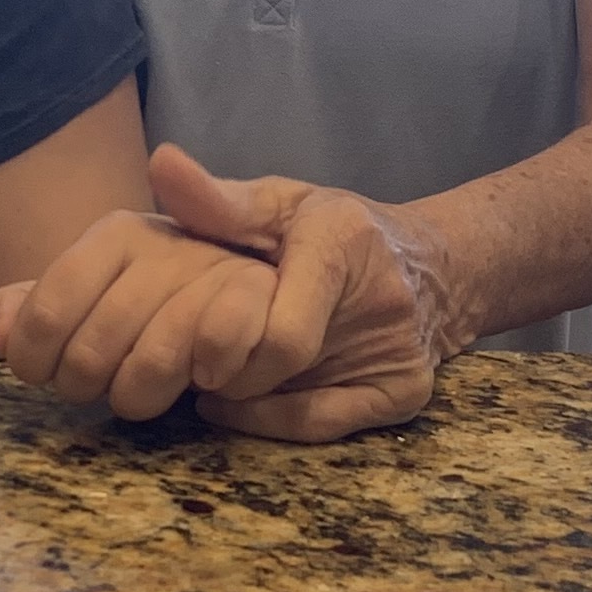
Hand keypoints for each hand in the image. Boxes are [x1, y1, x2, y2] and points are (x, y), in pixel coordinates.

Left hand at [0, 143, 456, 438]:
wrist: (431, 265)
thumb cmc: (335, 231)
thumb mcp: (280, 204)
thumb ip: (219, 199)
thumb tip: (161, 165)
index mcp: (342, 243)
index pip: (278, 328)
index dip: (222, 346)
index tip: (189, 345)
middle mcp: (381, 301)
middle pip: (278, 367)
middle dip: (224, 370)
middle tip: (192, 361)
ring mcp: (400, 353)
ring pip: (297, 404)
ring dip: (243, 394)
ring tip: (216, 375)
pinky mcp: (406, 392)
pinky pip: (325, 426)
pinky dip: (272, 420)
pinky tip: (240, 403)